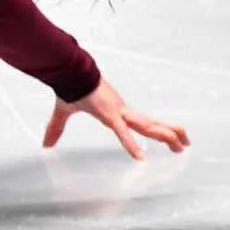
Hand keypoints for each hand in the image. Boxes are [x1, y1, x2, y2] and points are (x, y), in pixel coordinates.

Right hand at [42, 77, 189, 159]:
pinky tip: (140, 157)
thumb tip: (45, 145)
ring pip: (146, 126)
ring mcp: (118, 112)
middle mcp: (122, 112)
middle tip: (184, 146)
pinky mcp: (109, 114)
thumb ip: (56, 129)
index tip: (166, 136)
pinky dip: (130, 144)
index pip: (138, 122)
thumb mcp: (63, 112)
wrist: (69, 72)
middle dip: (168, 135)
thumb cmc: (69, 87)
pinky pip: (122, 132)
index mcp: (115, 112)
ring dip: (165, 135)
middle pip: (150, 125)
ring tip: (183, 146)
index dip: (153, 129)